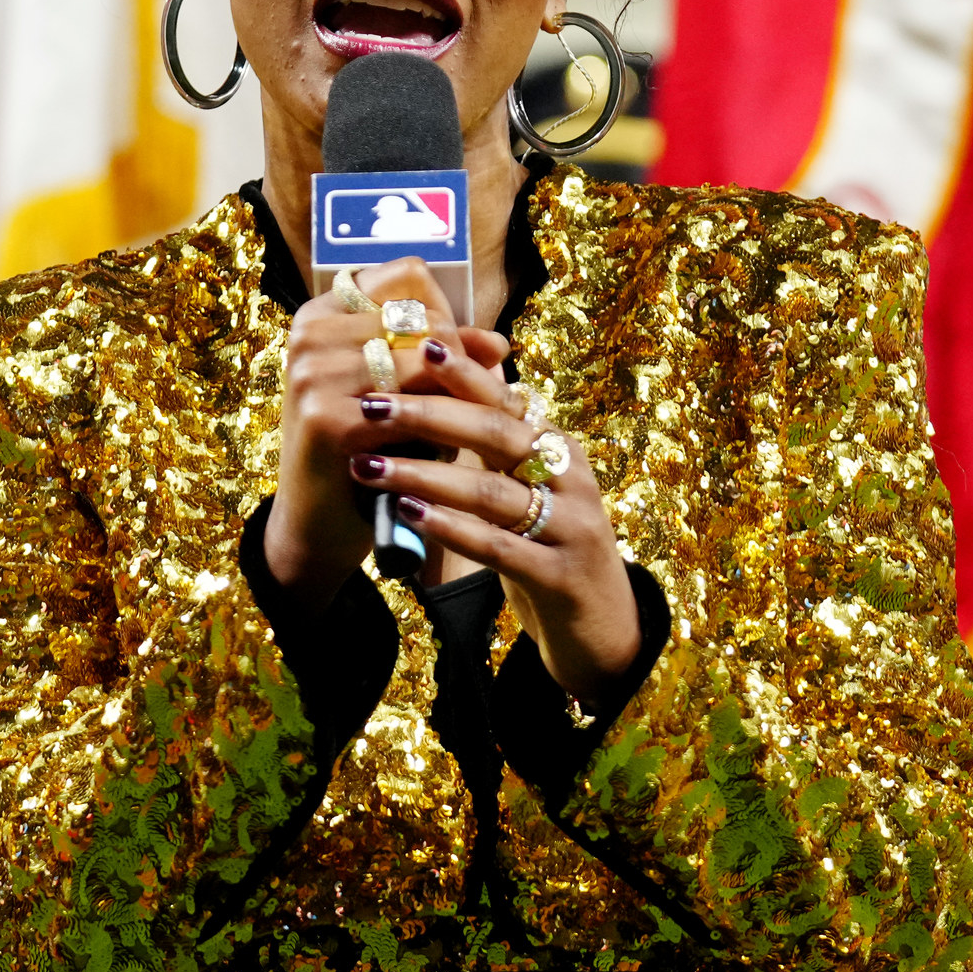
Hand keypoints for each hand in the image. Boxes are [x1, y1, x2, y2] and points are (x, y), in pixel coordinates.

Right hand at [266, 257, 503, 606]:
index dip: (445, 310)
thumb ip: (447, 360)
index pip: (408, 275)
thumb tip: (498, 343)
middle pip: (423, 317)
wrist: (315, 524)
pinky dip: (441, 428)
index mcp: (322, 312)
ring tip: (459, 426)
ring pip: (426, 359)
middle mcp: (310, 333)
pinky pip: (416, 406)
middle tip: (472, 398)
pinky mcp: (327, 418)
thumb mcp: (403, 393)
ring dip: (455, 395)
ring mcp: (313, 373)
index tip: (453, 350)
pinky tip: (443, 451)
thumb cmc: (364, 448)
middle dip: (459, 358)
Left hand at [360, 378, 642, 710]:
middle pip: (497, 433)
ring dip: (425, 475)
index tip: (415, 344)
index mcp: (557, 449)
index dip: (464, 371)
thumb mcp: (529, 488)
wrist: (602, 627)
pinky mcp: (560, 575)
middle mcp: (570, 478)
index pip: (506, 398)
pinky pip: (499, 546)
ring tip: (370, 465)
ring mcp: (571, 527)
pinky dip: (453, 528)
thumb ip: (497, 441)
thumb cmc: (550, 547)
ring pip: (492, 491)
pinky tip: (411, 516)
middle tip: (373, 403)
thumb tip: (449, 380)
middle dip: (430, 414)